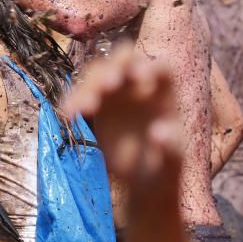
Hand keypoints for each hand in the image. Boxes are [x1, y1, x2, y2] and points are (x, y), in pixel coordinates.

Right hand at [62, 44, 180, 188]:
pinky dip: (73, 100)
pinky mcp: (96, 103)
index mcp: (164, 95)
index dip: (152, 67)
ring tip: (85, 110)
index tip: (141, 78)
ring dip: (90, 85)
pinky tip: (70, 116)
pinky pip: (80, 93)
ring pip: (98, 72)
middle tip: (108, 86)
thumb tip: (160, 131)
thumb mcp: (172, 163)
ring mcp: (115, 92)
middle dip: (115, 67)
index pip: (161, 68)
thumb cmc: (163, 168)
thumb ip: (171, 148)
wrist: (143, 181)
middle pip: (125, 60)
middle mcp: (138, 86)